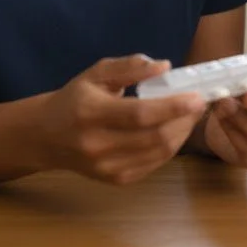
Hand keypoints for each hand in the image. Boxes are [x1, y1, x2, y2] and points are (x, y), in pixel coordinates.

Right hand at [38, 55, 206, 184]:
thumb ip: (130, 67)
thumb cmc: (75, 98)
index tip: (197, 96)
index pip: (140, 114)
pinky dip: (170, 147)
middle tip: (200, 103)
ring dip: (182, 133)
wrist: (46, 137)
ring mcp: (106, 167)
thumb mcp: (97, 73)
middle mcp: (98, 145)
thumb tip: (164, 66)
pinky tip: (175, 130)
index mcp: (91, 113)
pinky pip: (153, 165)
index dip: (172, 106)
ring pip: (158, 153)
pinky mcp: (114, 180)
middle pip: (154, 137)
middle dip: (184, 120)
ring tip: (191, 115)